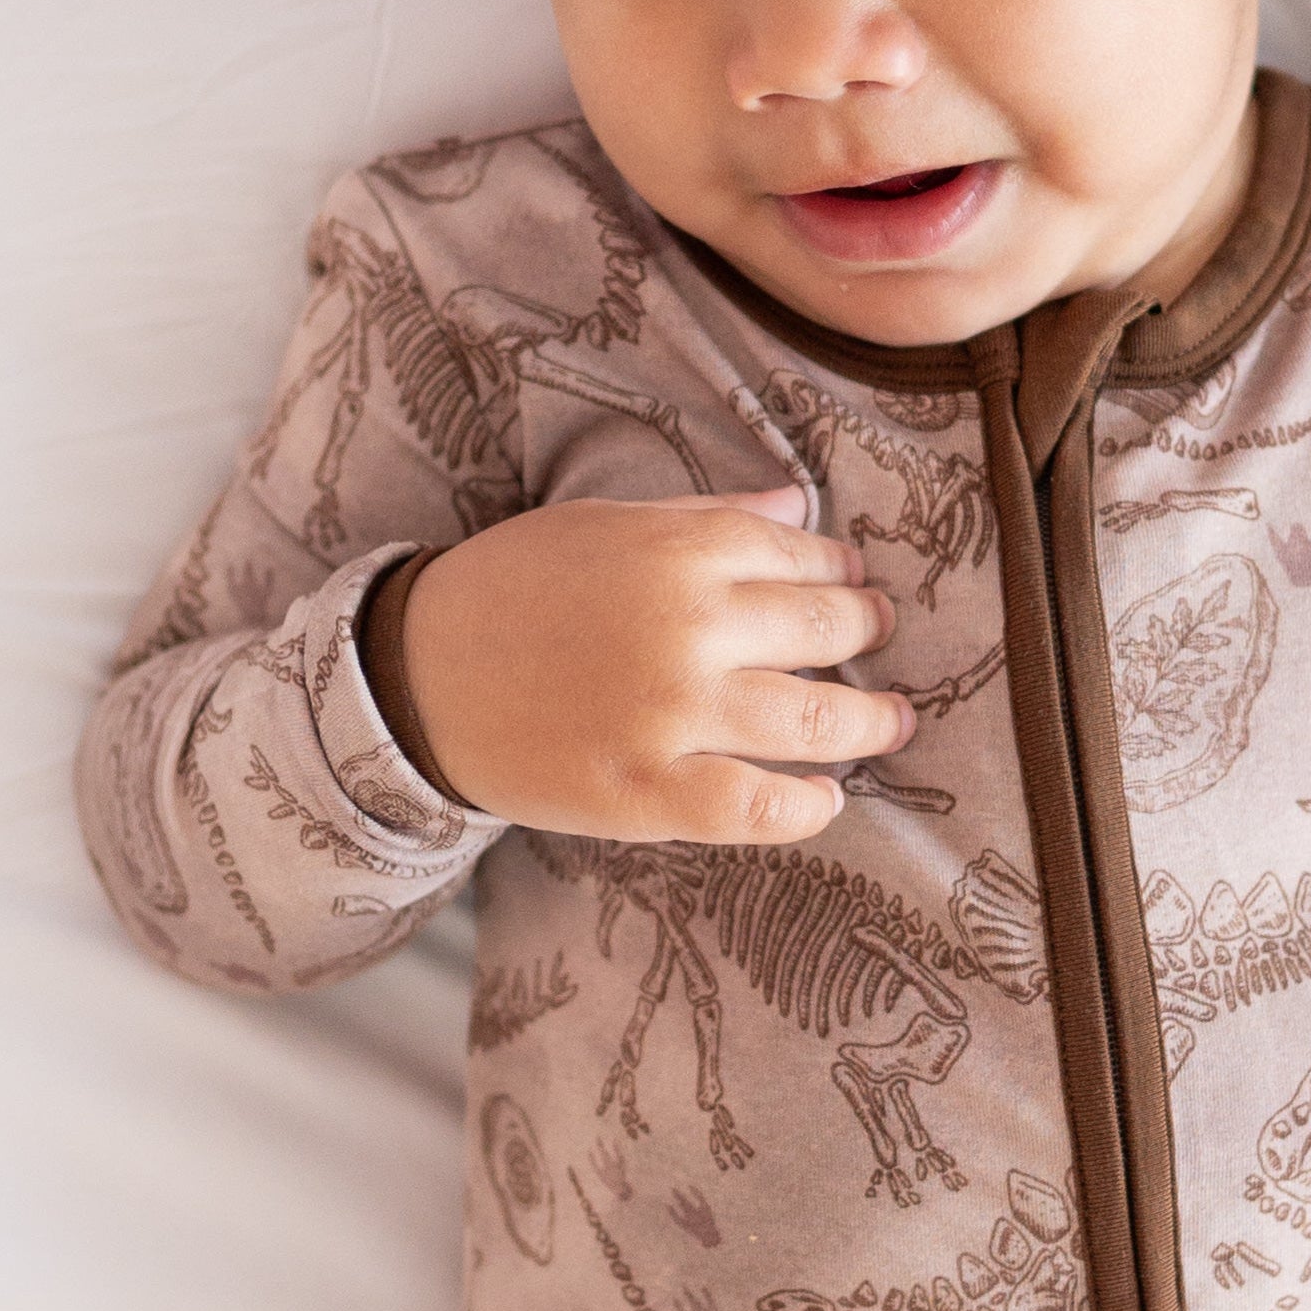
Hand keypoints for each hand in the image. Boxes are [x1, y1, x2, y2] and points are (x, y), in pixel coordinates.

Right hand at [378, 484, 909, 840]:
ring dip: (871, 720)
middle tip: (881, 637)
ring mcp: (673, 716)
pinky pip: (760, 806)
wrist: (417, 678)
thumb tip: (800, 504)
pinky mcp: (650, 794)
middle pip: (827, 631)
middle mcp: (689, 628)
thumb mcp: (604, 525)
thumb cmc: (514, 592)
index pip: (803, 552)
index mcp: (680, 549)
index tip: (852, 580)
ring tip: (892, 720)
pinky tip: (829, 799)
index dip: (838, 568)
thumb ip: (707, 516)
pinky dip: (809, 806)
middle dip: (866, 631)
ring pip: (816, 720)